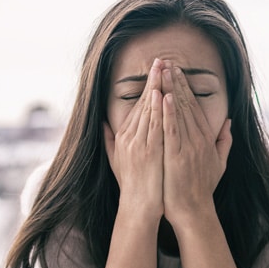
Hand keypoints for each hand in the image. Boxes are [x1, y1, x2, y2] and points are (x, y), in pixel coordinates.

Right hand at [103, 58, 164, 222]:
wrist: (138, 207)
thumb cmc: (132, 186)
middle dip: (152, 81)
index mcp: (124, 137)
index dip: (146, 87)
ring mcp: (138, 144)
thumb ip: (110, 141)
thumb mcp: (116, 161)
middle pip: (142, 104)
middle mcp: (129, 138)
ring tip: (163, 69)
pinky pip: (154, 126)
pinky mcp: (148, 152)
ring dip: (156, 88)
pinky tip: (162, 94)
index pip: (137, 107)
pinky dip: (158, 109)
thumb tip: (104, 125)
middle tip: (160, 60)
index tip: (154, 71)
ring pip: (148, 111)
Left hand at [161, 64, 231, 226]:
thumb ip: (224, 142)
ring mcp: (188, 147)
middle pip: (186, 104)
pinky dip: (169, 113)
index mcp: (205, 138)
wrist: (193, 210)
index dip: (185, 87)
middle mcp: (198, 139)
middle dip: (176, 81)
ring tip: (164, 71)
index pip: (194, 107)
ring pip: (179, 113)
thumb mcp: (218, 163)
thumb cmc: (201, 188)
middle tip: (167, 61)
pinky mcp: (177, 156)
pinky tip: (165, 97)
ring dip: (171, 90)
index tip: (177, 71)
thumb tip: (228, 123)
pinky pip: (172, 131)